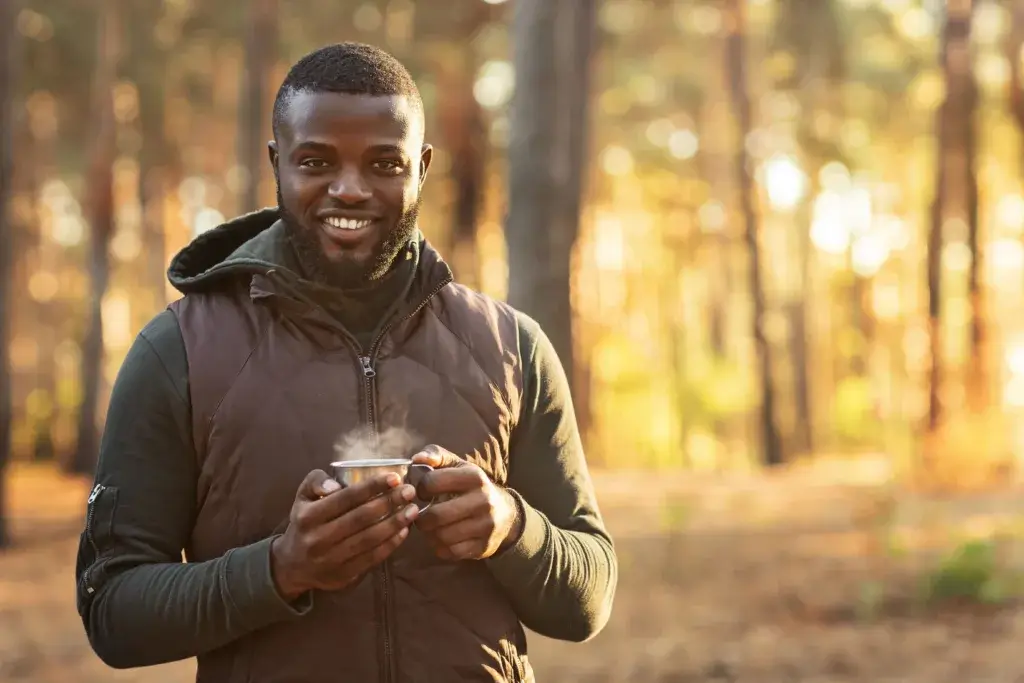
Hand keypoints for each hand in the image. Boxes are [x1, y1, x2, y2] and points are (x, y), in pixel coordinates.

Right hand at [270, 469, 419, 599]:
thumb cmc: (304, 523)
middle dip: (389, 502)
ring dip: (394, 523)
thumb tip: (335, 485)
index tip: (394, 478)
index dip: (371, 487)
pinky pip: (371, 558)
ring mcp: (331, 560)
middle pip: (361, 518)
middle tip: (410, 491)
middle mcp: (318, 539)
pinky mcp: (343, 576)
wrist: (292, 566)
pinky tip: (403, 531)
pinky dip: (390, 544)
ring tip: (412, 510)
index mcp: (309, 516)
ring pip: (369, 539)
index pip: (345, 498)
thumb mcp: (302, 498)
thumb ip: (316, 481)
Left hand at [411, 446, 522, 560]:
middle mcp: (483, 500)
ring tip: (430, 527)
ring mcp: (485, 526)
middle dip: (421, 518)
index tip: (423, 493)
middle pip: (436, 515)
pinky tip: (441, 538)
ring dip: (429, 534)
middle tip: (420, 516)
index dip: (421, 488)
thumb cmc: (473, 487)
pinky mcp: (483, 547)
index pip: (433, 482)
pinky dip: (440, 547)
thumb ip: (437, 456)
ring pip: (441, 536)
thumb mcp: (459, 466)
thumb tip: (417, 458)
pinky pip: (450, 552)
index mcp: (474, 476)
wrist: (506, 514)